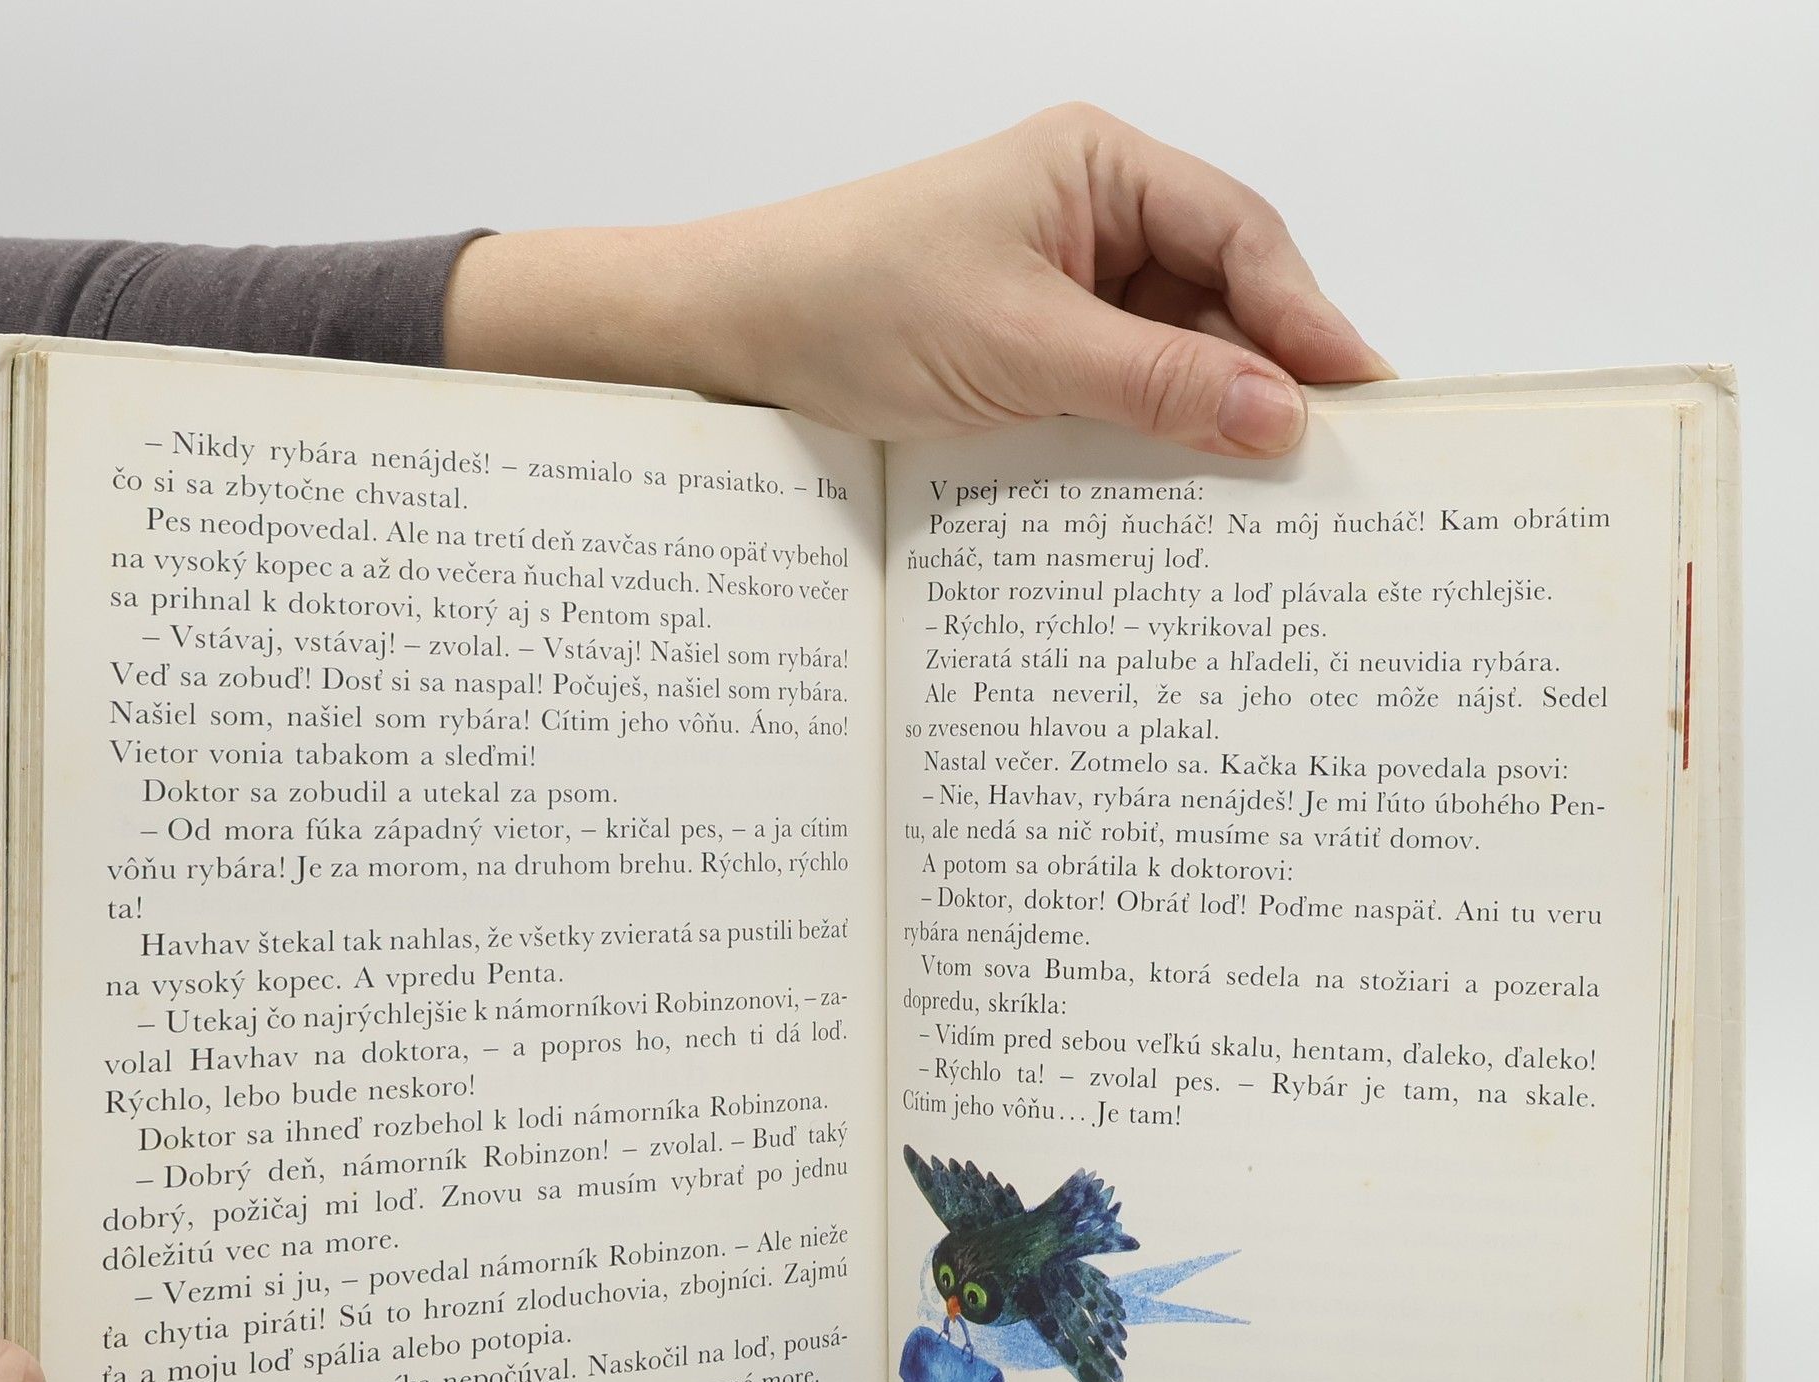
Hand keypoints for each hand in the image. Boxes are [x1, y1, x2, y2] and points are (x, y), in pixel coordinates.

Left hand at [445, 103, 1390, 456]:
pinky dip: (1151, 439)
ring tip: (1263, 496)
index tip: (1361, 398)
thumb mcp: (1018, 346)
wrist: (735, 339)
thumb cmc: (853, 300)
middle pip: (1221, 298)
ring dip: (1209, 419)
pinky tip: (1178, 491)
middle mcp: (1094, 218)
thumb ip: (1155, 382)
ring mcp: (1065, 288)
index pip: (1240, 238)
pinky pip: (1122, 393)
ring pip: (1176, 354)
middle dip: (1268, 377)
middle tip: (1329, 466)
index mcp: (1099, 169)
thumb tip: (1279, 416)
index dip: (1308, 320)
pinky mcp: (1035, 353)